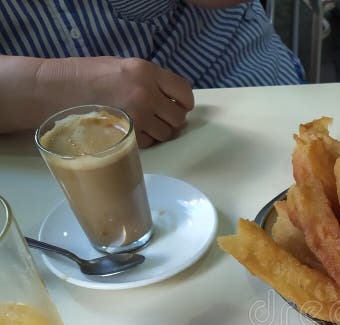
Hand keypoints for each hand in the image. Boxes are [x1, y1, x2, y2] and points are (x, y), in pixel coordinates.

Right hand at [80, 57, 194, 147]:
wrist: (54, 89)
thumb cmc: (85, 76)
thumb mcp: (122, 67)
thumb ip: (148, 80)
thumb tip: (170, 97)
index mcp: (147, 71)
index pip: (184, 91)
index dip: (184, 101)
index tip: (180, 106)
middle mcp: (146, 93)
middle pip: (178, 117)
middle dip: (172, 120)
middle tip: (159, 118)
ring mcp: (138, 116)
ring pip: (167, 133)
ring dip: (160, 132)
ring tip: (144, 125)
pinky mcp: (128, 134)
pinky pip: (149, 142)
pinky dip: (144, 140)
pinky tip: (131, 131)